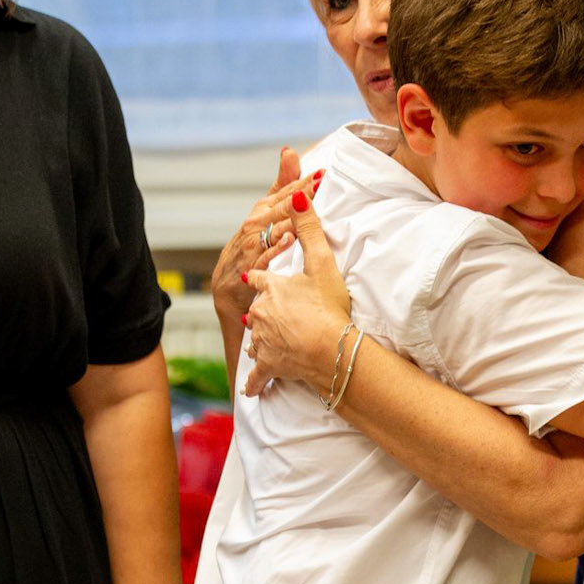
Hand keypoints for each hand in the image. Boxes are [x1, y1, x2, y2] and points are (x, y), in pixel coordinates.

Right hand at [210, 148, 321, 322]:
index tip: (322, 172)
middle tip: (320, 182)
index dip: (303, 182)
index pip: (285, 192)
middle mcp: (255, 224)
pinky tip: (289, 239)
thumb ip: (280, 185)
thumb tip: (290, 151)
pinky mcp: (250, 267)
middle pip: (281, 206)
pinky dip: (276, 248)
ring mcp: (251, 245)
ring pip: (273, 228)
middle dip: (300, 194)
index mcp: (262, 210)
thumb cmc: (249, 246)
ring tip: (307, 206)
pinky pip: (264, 256)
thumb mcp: (264, 213)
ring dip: (290, 217)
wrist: (227, 287)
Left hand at [242, 193, 351, 397]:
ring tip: (270, 344)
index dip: (260, 277)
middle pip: (256, 310)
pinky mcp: (268, 366)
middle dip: (263, 312)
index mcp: (269, 288)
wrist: (329, 352)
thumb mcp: (321, 263)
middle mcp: (259, 314)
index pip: (258, 278)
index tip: (257, 278)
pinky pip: (257, 375)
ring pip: (256, 339)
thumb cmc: (328, 308)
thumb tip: (297, 194)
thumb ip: (308, 229)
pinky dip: (256, 381)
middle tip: (274, 315)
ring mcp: (262, 342)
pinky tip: (253, 388)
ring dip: (262, 341)